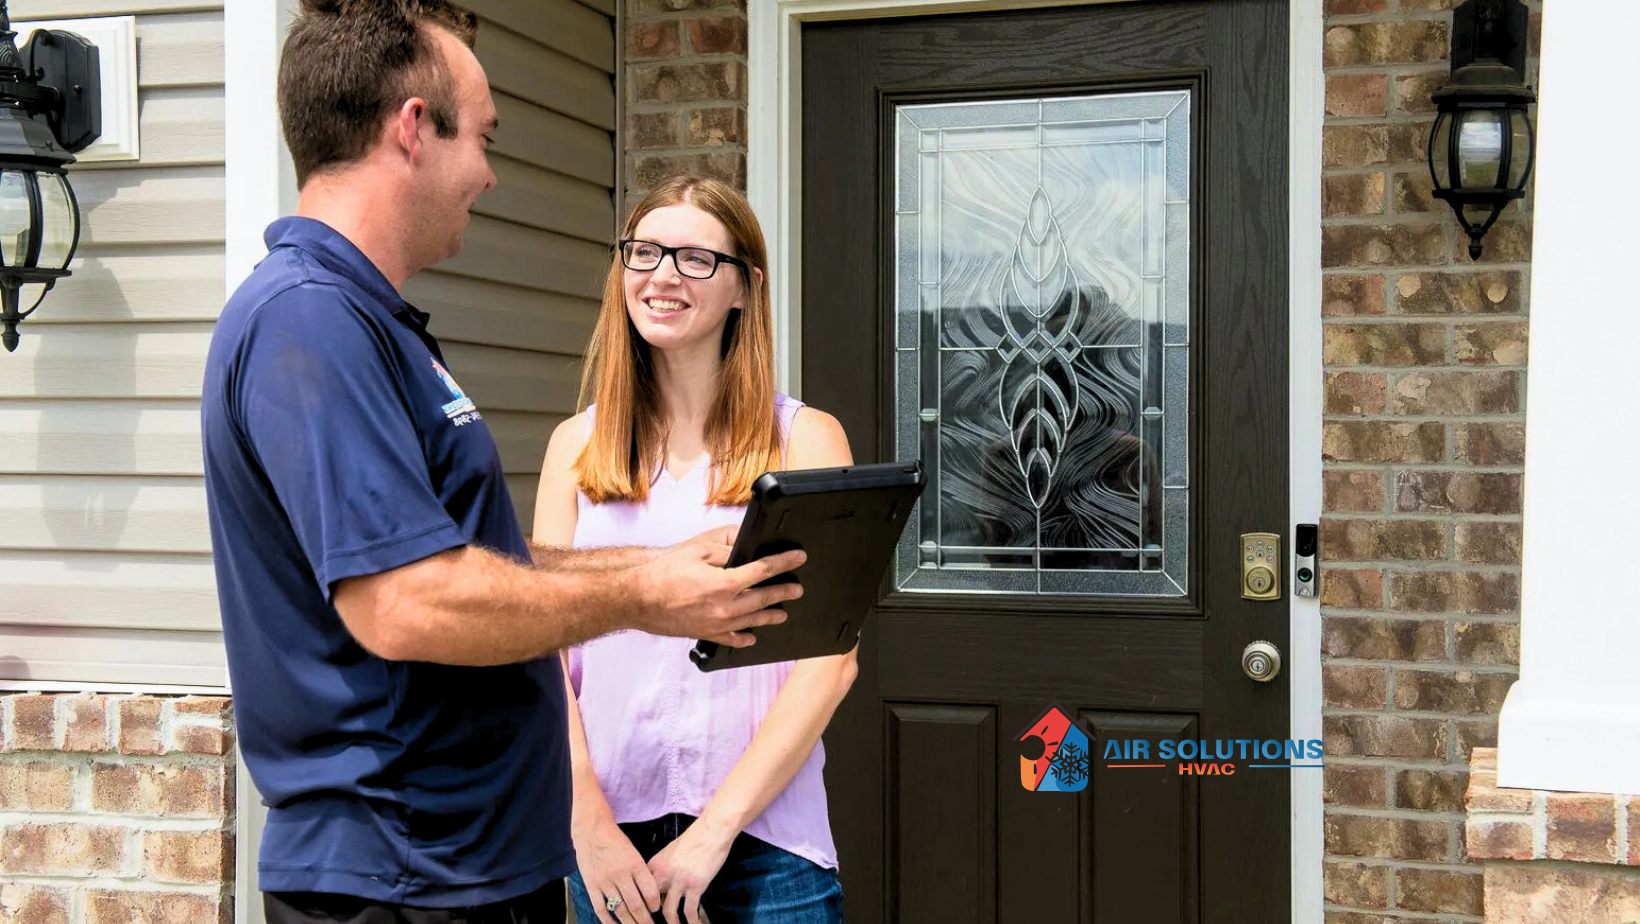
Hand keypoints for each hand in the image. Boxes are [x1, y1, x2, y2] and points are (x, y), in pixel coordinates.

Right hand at [574, 814, 661, 923]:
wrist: (592, 829)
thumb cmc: (616, 840)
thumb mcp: (634, 853)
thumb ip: (641, 873)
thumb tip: (651, 895)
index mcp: (635, 864)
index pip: (650, 892)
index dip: (656, 905)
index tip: (656, 910)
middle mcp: (620, 874)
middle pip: (637, 906)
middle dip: (645, 920)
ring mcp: (604, 881)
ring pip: (620, 910)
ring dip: (630, 923)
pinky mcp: (591, 885)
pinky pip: (601, 909)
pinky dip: (609, 922)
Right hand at [633, 526, 804, 646]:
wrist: (638, 597)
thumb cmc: (665, 570)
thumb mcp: (699, 548)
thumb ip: (727, 544)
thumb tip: (746, 542)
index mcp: (725, 582)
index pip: (764, 570)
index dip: (784, 562)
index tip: (798, 557)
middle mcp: (725, 606)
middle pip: (764, 598)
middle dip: (784, 592)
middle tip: (797, 589)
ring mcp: (717, 623)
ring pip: (752, 620)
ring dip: (770, 616)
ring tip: (782, 613)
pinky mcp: (706, 633)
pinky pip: (732, 639)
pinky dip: (744, 638)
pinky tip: (751, 636)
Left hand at [648, 817, 735, 923]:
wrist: (712, 831)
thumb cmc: (694, 839)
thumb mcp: (670, 852)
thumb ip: (663, 869)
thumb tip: (663, 887)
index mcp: (655, 865)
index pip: (642, 890)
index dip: (644, 905)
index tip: (646, 913)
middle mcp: (663, 874)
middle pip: (652, 904)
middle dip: (653, 917)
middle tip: (656, 923)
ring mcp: (679, 881)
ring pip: (669, 912)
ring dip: (672, 923)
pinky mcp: (695, 886)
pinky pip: (690, 911)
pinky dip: (692, 922)